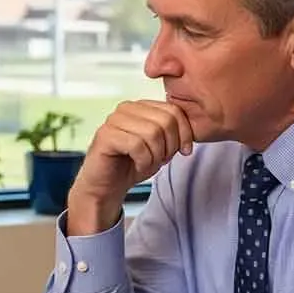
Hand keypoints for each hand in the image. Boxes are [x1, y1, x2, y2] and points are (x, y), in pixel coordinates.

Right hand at [67, 100, 194, 234]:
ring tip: (147, 163)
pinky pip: (137, 145)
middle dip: (170, 146)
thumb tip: (188, 133)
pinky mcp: (105, 136)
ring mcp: (113, 120)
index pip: (173, 110)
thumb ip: (172, 133)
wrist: (107, 187)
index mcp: (140, 106)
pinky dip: (143, 161)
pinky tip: (138, 165)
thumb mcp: (160, 147)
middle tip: (162, 160)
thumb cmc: (132, 165)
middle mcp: (126, 109)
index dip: (184, 133)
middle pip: (165, 121)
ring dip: (156, 156)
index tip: (184, 151)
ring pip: (153, 133)